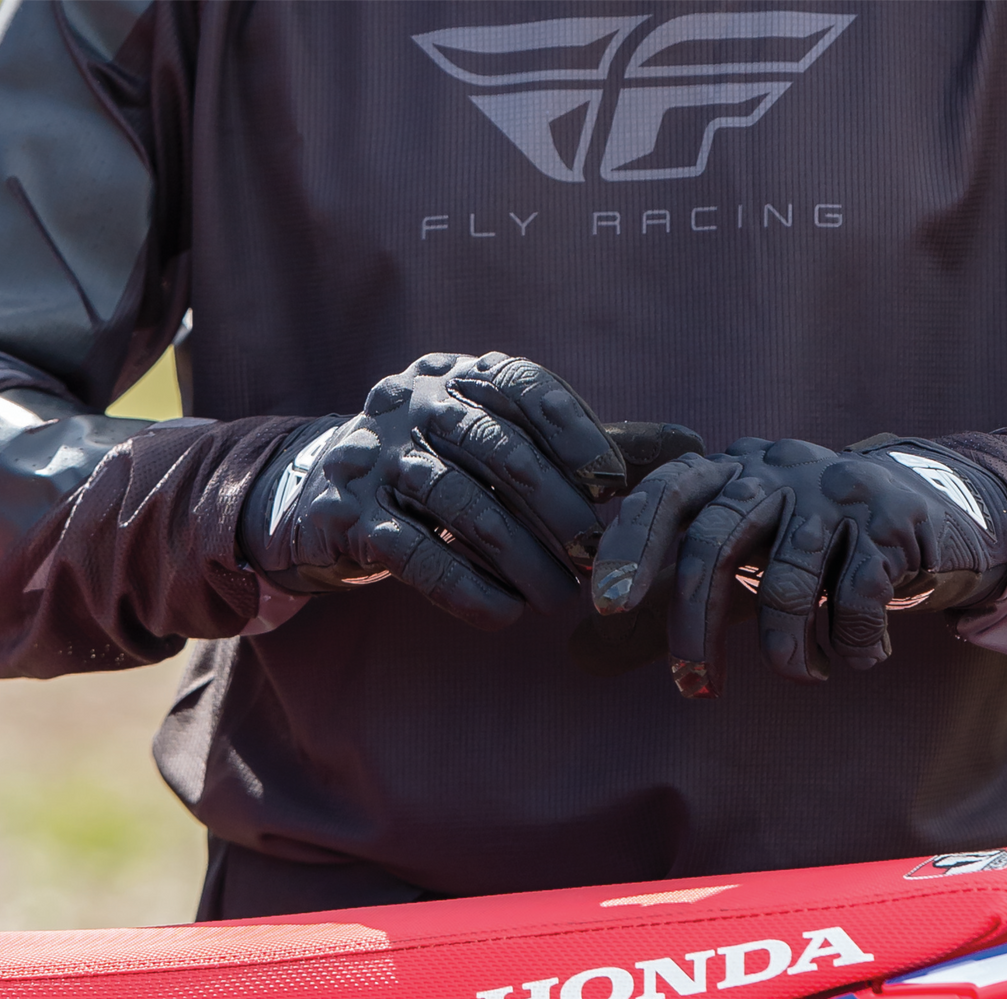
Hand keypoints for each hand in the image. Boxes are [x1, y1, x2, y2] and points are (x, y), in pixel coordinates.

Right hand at [240, 352, 626, 629]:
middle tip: (595, 555)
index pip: (522, 384)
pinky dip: (467, 588)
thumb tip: (686, 444)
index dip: (574, 432)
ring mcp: (372, 456)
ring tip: (559, 597)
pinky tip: (504, 614)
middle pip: (498, 449)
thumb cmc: (443, 468)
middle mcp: (410, 404)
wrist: (319, 497)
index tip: (612, 484)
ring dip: (521, 558)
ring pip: (461, 505)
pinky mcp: (343, 515)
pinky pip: (415, 554)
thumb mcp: (504, 442)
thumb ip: (585, 445)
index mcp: (456, 376)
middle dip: (557, 509)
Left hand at [590, 435, 1006, 695]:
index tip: (608, 607)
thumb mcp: (744, 553)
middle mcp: (777, 469)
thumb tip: (580, 654)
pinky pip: (856, 601)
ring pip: (787, 582)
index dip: (632, 546)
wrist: (933, 516)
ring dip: (789, 651)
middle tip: (693, 686)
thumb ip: (670, 594)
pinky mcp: (890, 523)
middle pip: (715, 542)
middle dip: (695, 625)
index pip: (667, 492)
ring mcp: (836, 490)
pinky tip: (858, 655)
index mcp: (732, 468)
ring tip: (803, 675)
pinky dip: (853, 645)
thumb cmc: (816, 547)